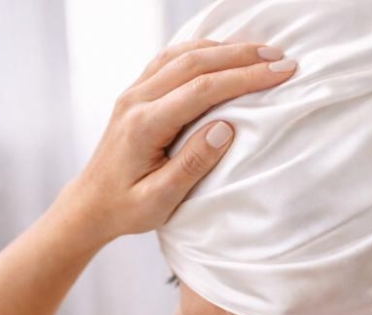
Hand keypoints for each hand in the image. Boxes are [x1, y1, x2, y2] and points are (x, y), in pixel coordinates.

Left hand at [54, 39, 296, 244]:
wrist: (90, 205)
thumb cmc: (127, 208)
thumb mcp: (160, 199)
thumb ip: (192, 164)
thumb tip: (225, 128)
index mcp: (144, 125)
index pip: (202, 90)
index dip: (244, 77)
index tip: (280, 73)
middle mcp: (136, 100)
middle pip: (195, 63)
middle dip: (242, 56)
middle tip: (281, 58)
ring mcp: (134, 92)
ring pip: (183, 54)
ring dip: (225, 49)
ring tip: (261, 51)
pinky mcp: (137, 92)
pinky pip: (172, 59)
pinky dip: (203, 51)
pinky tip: (224, 52)